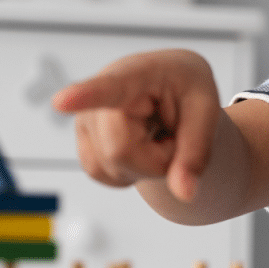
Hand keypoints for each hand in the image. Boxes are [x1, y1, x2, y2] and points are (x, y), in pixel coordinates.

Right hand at [51, 49, 221, 201]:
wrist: (171, 90)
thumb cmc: (188, 92)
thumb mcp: (207, 114)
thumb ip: (197, 153)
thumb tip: (184, 194)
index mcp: (140, 73)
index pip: (111, 86)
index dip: (85, 95)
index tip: (61, 101)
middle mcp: (101, 92)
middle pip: (120, 151)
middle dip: (155, 158)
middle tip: (170, 134)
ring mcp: (85, 118)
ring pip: (111, 167)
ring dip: (144, 165)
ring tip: (154, 134)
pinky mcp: (83, 142)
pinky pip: (104, 175)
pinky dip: (130, 172)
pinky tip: (139, 147)